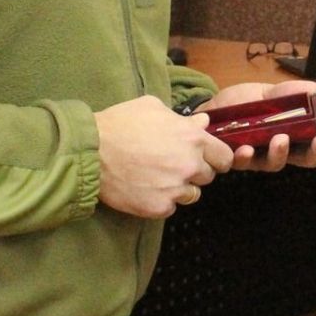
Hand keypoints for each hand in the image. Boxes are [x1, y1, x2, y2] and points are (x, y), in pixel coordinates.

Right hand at [94, 96, 232, 218]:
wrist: (91, 151)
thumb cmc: (120, 123)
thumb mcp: (152, 108)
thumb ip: (183, 118)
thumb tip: (203, 123)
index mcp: (193, 139)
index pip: (224, 157)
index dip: (216, 157)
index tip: (206, 159)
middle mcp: (189, 165)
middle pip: (208, 176)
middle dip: (195, 171)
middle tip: (173, 165)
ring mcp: (175, 188)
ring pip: (192, 194)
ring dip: (181, 188)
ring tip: (158, 177)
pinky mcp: (159, 207)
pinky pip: (171, 207)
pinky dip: (162, 200)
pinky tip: (146, 188)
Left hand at [204, 80, 315, 170]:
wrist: (210, 108)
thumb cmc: (242, 103)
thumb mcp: (267, 93)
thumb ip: (290, 92)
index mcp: (292, 133)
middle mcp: (279, 149)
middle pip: (305, 159)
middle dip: (315, 151)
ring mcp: (259, 156)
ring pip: (275, 164)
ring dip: (280, 153)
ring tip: (280, 139)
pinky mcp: (236, 159)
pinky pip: (244, 163)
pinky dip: (246, 157)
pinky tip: (245, 148)